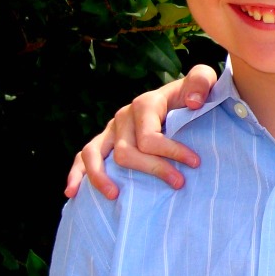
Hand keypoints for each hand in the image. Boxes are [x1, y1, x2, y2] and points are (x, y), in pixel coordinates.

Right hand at [63, 65, 219, 198]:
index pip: (150, 137)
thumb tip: (192, 102)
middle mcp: (123, 115)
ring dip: (101, 177)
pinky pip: (83, 157)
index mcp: (145, 103)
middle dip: (152, 170)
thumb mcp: (202, 80)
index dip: (172, 153)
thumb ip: (201, 82)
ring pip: (94, 155)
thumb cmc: (192, 94)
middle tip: (179, 183)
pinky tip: (72, 192)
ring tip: (115, 195)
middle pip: (126, 151)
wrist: (181, 97)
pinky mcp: (104, 141)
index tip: (194, 163)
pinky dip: (76, 174)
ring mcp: (111, 129)